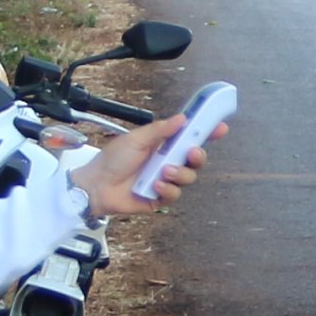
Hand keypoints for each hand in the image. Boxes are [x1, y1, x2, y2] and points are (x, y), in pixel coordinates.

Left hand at [79, 112, 203, 216]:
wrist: (96, 185)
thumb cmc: (111, 160)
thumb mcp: (136, 139)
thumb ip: (160, 130)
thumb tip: (182, 118)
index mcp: (162, 144)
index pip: (189, 137)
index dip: (206, 132)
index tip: (220, 127)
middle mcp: (167, 161)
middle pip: (195, 159)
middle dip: (198, 156)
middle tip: (192, 153)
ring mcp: (165, 180)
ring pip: (188, 177)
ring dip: (179, 174)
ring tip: (163, 172)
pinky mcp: (160, 197)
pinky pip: (175, 194)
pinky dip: (168, 189)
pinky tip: (155, 186)